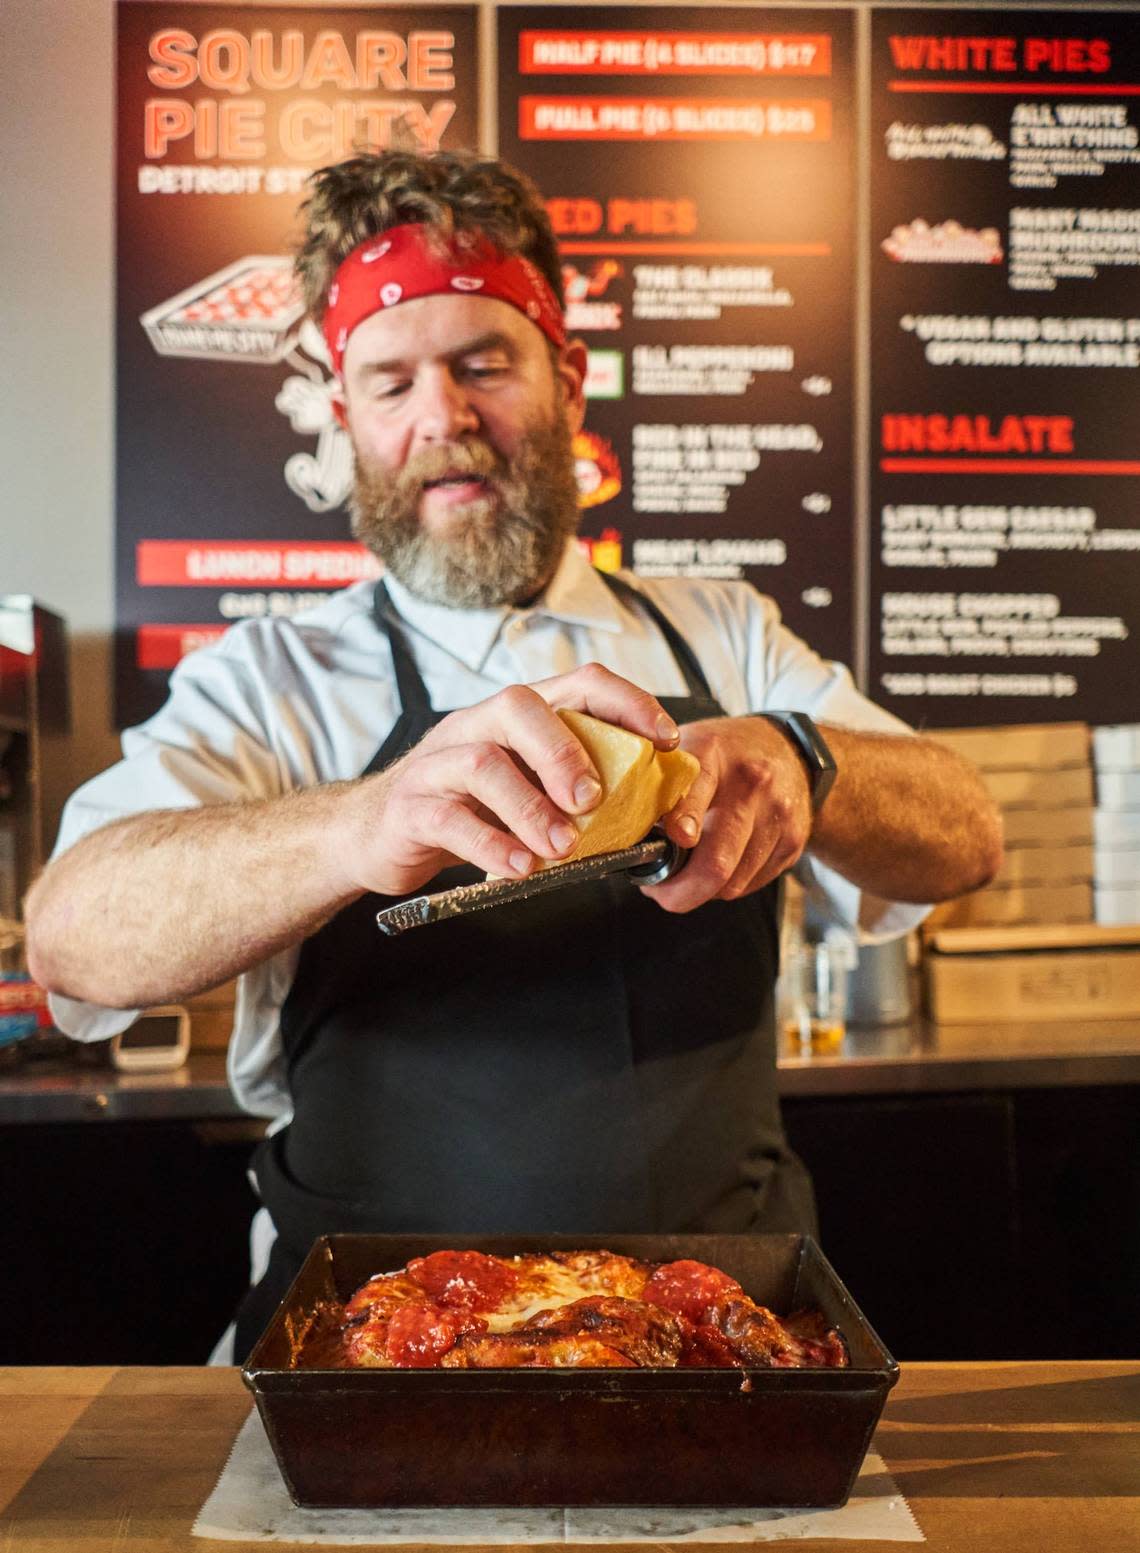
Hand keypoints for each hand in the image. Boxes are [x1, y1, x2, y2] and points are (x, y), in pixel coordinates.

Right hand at [334, 663, 679, 896]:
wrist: (373, 835)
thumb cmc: (464, 811)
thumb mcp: (524, 790)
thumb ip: (573, 789)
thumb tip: (651, 802)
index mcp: (513, 718)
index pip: (576, 684)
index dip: (626, 703)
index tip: (665, 741)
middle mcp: (474, 727)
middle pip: (520, 706)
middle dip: (566, 752)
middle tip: (594, 801)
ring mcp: (437, 765)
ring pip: (483, 762)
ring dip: (531, 808)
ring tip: (561, 847)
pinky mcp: (410, 808)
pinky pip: (449, 818)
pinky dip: (491, 845)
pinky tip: (520, 868)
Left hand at [648, 716, 811, 911]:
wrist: (790, 750)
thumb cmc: (725, 753)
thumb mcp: (687, 746)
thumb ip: (655, 779)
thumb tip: (622, 828)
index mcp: (713, 754)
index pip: (694, 794)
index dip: (680, 824)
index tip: (670, 844)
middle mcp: (750, 784)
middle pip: (716, 861)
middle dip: (681, 892)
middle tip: (660, 893)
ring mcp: (776, 814)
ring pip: (732, 883)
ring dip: (703, 890)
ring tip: (687, 873)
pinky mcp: (793, 841)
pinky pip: (750, 885)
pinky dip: (728, 885)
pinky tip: (720, 863)